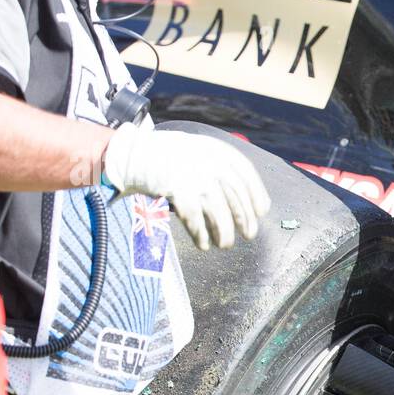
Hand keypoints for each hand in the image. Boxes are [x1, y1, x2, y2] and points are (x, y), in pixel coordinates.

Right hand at [102, 123, 271, 250]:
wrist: (132, 154)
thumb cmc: (167, 157)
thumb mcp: (197, 152)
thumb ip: (219, 168)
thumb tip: (246, 202)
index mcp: (215, 150)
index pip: (246, 174)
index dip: (257, 195)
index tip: (261, 212)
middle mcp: (209, 162)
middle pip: (236, 197)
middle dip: (244, 219)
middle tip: (248, 234)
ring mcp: (194, 178)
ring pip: (219, 214)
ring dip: (225, 234)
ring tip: (225, 244)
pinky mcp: (179, 192)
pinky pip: (196, 221)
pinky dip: (201, 236)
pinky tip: (203, 245)